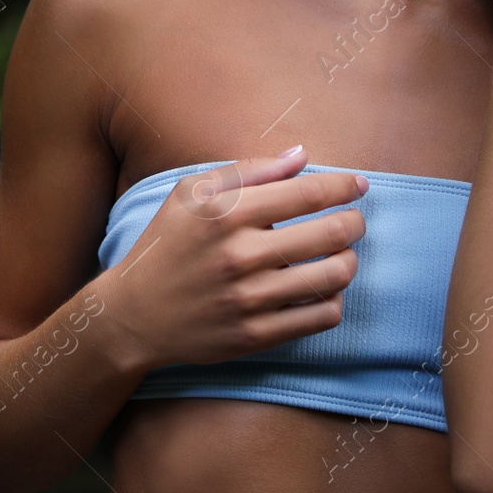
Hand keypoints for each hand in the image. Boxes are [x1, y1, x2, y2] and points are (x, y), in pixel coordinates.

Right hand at [100, 147, 366, 370]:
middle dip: (355, 222)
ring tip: (341, 255)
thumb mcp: (190, 194)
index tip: (359, 185)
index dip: (343, 186)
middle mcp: (240, 255)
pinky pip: (321, 317)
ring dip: (349, 261)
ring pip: (334, 276)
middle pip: (332, 233)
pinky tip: (323, 289)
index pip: (307, 192)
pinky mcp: (255, 336)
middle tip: (354, 221)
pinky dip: (334, 300)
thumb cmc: (165, 244)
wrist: (133, 314)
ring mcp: (249, 299)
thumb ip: (247, 171)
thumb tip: (301, 156)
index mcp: (225, 213)